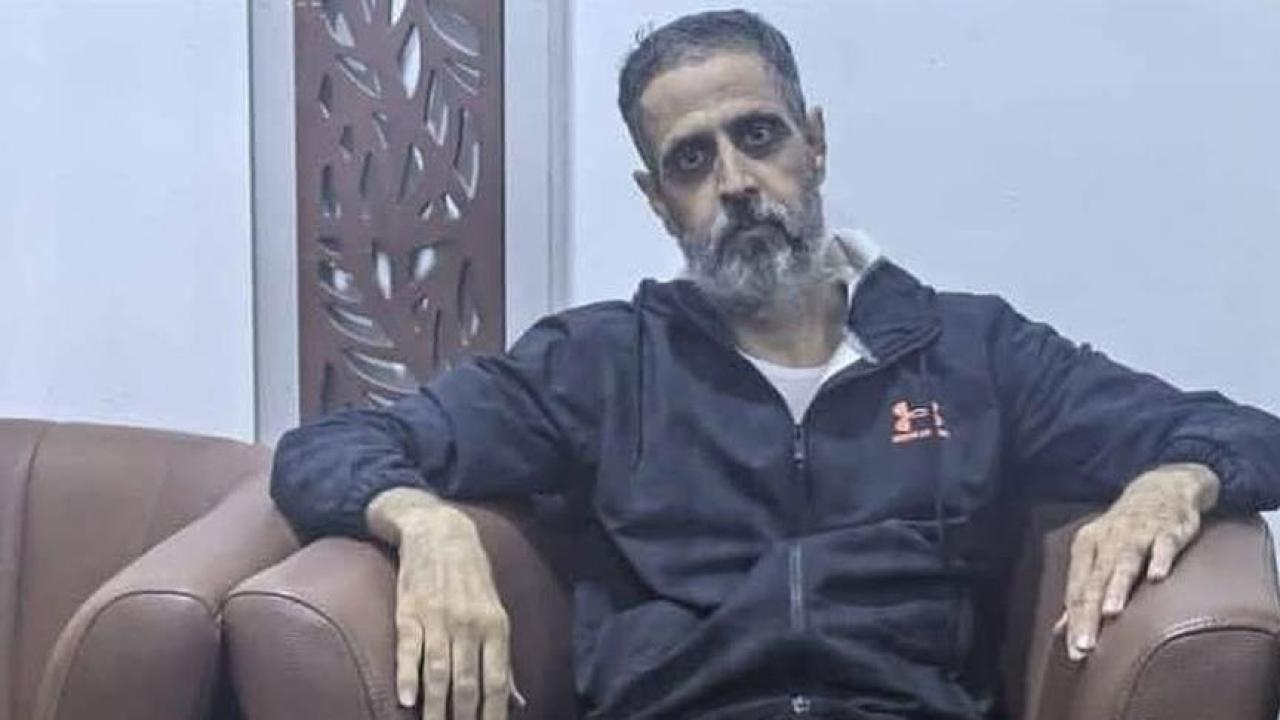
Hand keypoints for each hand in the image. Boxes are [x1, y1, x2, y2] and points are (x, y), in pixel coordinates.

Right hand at [367, 488, 518, 719]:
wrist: (439, 532)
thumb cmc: (472, 578)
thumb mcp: (496, 613)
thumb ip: (503, 659)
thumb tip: (517, 700)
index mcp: (495, 626)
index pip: (496, 681)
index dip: (492, 714)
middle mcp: (468, 625)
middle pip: (467, 684)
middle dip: (464, 719)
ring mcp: (438, 619)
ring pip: (438, 673)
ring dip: (435, 708)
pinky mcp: (409, 612)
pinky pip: (409, 650)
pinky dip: (407, 677)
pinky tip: (408, 701)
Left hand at [1055, 463, 1219, 661]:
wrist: (1161, 487)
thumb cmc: (1126, 531)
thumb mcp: (1099, 555)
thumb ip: (1083, 592)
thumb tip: (1060, 629)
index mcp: (1087, 547)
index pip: (1078, 589)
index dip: (1075, 621)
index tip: (1075, 653)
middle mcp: (1108, 540)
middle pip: (1095, 581)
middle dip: (1089, 615)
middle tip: (1085, 645)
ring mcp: (1138, 533)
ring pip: (1124, 562)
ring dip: (1117, 587)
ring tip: (1111, 612)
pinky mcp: (1168, 528)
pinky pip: (1163, 544)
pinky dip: (1160, 559)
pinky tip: (1157, 578)